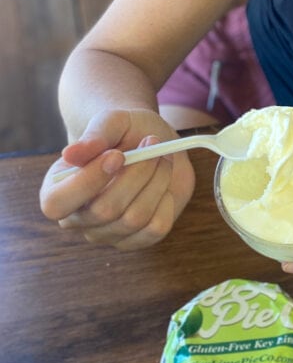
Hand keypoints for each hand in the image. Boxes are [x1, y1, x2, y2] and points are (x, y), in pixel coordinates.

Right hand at [39, 108, 194, 250]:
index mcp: (57, 189)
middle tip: (152, 142)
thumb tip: (70, 153)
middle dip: (136, 173)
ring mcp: (106, 233)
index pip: (56, 203)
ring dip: (156, 181)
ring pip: (134, 219)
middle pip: (105, 211)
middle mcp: (78, 218)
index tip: (118, 154)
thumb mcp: (111, 122)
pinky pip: (155, 229)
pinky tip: (163, 182)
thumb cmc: (124, 132)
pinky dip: (166, 201)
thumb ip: (93, 136)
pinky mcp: (136, 239)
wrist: (152, 143)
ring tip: (161, 157)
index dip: (88, 181)